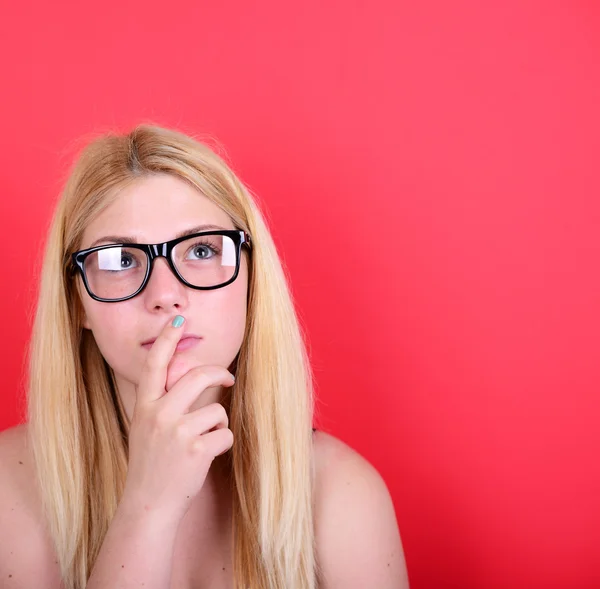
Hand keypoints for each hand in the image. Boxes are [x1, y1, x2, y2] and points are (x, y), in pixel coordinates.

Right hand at [121, 315, 234, 523]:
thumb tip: (190, 378)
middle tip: (229, 377)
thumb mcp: (146, 427)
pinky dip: (222, 444)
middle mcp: (159, 414)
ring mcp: (178, 432)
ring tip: (205, 441)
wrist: (147, 504)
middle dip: (220, 373)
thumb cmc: (152, 464)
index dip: (167, 339)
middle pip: (198, 376)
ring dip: (219, 423)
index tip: (179, 320)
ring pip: (217, 409)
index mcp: (145, 406)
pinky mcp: (197, 450)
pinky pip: (224, 434)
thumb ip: (163, 403)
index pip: (155, 364)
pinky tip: (207, 457)